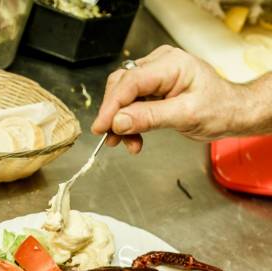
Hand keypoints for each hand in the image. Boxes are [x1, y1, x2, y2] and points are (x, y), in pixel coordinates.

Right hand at [91, 45, 250, 153]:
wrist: (232, 112)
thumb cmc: (218, 109)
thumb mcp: (185, 116)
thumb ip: (150, 118)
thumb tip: (119, 121)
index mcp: (170, 64)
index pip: (130, 82)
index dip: (111, 106)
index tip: (100, 127)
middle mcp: (160, 65)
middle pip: (122, 86)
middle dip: (114, 115)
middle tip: (111, 139)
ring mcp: (156, 76)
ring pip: (124, 97)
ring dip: (121, 122)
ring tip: (126, 143)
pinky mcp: (154, 88)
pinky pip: (132, 104)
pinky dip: (129, 123)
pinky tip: (133, 138)